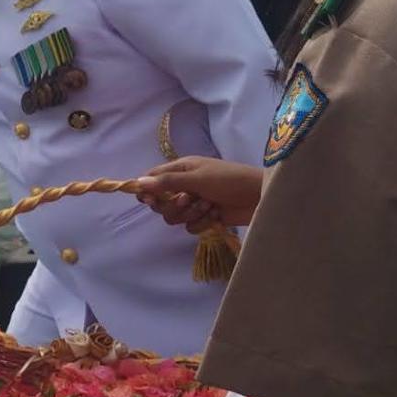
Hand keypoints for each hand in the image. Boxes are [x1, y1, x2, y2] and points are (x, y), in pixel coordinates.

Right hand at [135, 157, 262, 232]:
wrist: (258, 196)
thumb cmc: (228, 180)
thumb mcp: (197, 178)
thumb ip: (167, 182)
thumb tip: (138, 183)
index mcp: (181, 170)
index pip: (152, 178)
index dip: (146, 190)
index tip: (149, 200)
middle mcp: (184, 186)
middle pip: (160, 203)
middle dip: (173, 206)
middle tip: (188, 200)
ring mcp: (193, 203)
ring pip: (174, 217)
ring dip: (190, 214)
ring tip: (208, 206)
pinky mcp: (204, 218)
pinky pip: (189, 227)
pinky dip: (202, 223)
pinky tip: (215, 215)